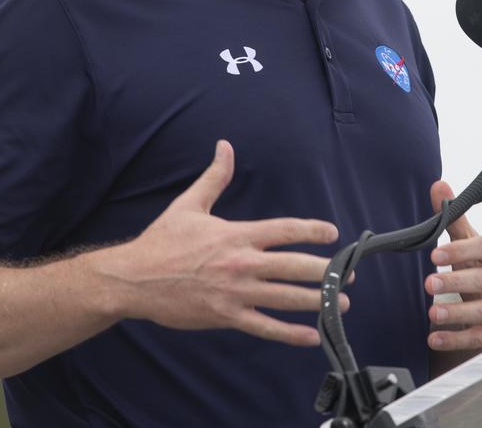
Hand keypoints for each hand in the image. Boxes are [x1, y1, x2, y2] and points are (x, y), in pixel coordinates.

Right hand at [102, 139, 344, 346]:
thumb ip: (214, 177)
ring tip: (343, 304)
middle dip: (327, 271)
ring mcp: (235, 293)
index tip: (333, 234)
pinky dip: (290, 333)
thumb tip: (225, 146)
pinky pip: (265, 327)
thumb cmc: (161, 241)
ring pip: (286, 298)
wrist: (133, 279)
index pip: (285, 230)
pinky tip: (311, 335)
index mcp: (237, 234)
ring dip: (319, 301)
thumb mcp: (189, 204)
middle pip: (295, 266)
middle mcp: (241, 263)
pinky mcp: (225, 317)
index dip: (314, 231)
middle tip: (349, 275)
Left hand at [424, 180, 481, 351]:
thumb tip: (438, 185)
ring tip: (432, 314)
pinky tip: (435, 337)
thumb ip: (454, 219)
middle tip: (429, 284)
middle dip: (456, 283)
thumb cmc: (481, 270)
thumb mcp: (469, 246)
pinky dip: (458, 339)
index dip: (461, 250)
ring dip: (458, 314)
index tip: (436, 255)